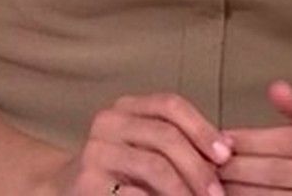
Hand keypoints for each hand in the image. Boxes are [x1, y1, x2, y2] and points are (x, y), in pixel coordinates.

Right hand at [51, 92, 231, 195]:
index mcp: (126, 108)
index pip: (170, 105)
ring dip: (185, 190)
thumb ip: (178, 146)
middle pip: (166, 135)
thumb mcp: (146, 150)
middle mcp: (107, 122)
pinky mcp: (88, 183)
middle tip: (217, 194)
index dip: (203, 128)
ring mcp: (95, 152)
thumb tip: (227, 154)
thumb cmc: (120, 174)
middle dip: (199, 167)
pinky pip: (135, 193)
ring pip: (154, 165)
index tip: (227, 156)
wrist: (64, 190)